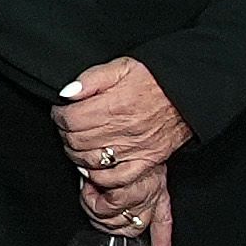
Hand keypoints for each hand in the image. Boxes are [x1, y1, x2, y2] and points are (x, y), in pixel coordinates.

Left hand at [55, 56, 185, 210]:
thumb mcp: (121, 67)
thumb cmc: (154, 80)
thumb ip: (91, 79)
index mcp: (113, 105)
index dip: (58, 115)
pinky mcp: (146, 161)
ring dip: (76, 155)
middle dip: (65, 134)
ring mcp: (134, 148)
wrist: (187, 94)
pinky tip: (93, 167)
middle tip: (67, 128)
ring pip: (90, 161)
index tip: (60, 112)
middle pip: (76, 141)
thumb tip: (66, 94)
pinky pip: (117, 178)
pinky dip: (100, 177)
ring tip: (77, 144)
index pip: (70, 119)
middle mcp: (123, 129)